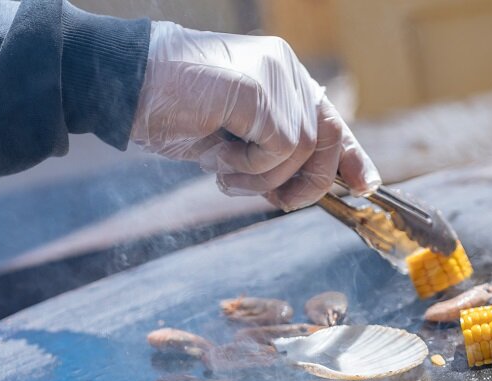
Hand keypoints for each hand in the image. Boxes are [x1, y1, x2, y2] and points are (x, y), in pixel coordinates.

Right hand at [130, 22, 380, 209]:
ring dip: (264, 178)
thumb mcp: (230, 144)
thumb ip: (268, 157)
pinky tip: (219, 156)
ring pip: (303, 149)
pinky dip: (252, 167)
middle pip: (327, 137)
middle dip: (309, 182)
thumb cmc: (169, 113)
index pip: (330, 119)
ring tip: (225, 171)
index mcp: (281, 77)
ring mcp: (275, 75)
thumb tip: (300, 189)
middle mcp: (285, 69)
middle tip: (276, 201)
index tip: (366, 186)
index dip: (350, 155)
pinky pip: (281, 148)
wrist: (125, 87)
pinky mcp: (259, 89)